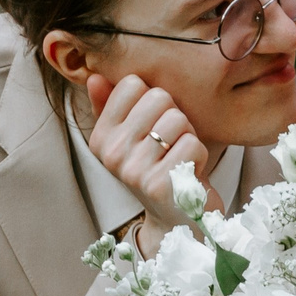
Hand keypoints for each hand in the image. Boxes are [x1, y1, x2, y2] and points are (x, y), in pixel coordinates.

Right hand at [87, 72, 218, 251]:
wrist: (177, 218)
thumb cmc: (159, 168)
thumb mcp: (133, 137)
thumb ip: (112, 106)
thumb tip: (96, 77)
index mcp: (101, 137)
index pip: (132, 84)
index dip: (154, 101)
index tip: (154, 125)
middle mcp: (111, 154)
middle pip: (159, 98)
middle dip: (174, 117)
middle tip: (171, 145)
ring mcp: (133, 171)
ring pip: (178, 119)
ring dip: (188, 136)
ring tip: (179, 157)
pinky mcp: (159, 185)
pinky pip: (192, 144)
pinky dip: (199, 156)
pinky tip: (187, 173)